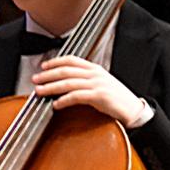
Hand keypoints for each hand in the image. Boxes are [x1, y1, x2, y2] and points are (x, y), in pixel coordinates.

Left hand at [31, 55, 145, 124]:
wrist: (133, 109)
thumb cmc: (117, 99)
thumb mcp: (101, 84)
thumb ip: (86, 80)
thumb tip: (67, 83)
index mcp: (95, 68)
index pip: (72, 60)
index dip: (56, 62)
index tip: (44, 66)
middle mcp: (95, 74)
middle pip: (66, 71)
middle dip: (48, 75)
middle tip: (36, 79)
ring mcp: (97, 85)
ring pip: (69, 83)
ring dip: (51, 87)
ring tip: (40, 91)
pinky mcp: (99, 97)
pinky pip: (77, 96)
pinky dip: (64, 100)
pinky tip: (56, 105)